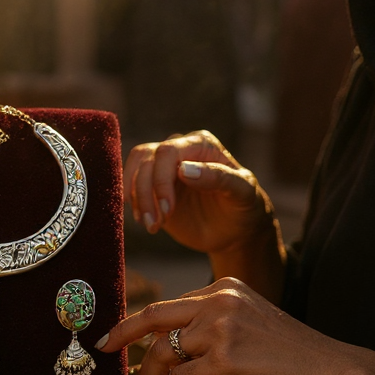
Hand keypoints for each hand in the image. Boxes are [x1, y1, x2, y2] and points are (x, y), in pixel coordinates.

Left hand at [96, 277, 349, 374]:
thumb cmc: (293, 356)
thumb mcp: (251, 322)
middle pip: (153, 317)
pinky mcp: (225, 360)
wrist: (332, 372)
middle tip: (104, 351)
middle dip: (122, 335)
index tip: (117, 336)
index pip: (169, 305)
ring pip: (163, 354)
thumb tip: (174, 347)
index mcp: (224, 288)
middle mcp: (219, 302)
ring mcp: (221, 330)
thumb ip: (215, 324)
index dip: (138, 324)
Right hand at [123, 131, 274, 255]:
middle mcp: (179, 150)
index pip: (167, 152)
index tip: (167, 210)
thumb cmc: (244, 206)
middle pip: (146, 160)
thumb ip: (218, 177)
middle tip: (155, 223)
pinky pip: (131, 185)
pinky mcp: (152, 185)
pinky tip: (146, 222)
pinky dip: (133, 204)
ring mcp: (163, 167)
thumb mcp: (242, 192)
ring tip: (151, 225)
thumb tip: (184, 169)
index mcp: (201, 144)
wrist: (235, 230)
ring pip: (134, 170)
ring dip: (136, 199)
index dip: (161, 179)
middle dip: (145, 192)